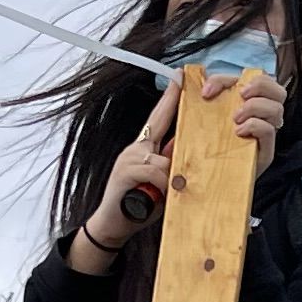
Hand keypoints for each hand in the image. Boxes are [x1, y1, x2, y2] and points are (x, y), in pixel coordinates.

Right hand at [76, 84, 181, 260]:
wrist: (112, 225)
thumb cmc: (138, 205)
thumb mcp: (160, 182)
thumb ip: (170, 163)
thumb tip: (188, 147)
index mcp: (144, 148)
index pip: (159, 117)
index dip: (170, 97)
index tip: (180, 77)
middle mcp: (135, 148)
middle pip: (157, 122)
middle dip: (171, 103)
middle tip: (181, 83)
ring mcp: (129, 158)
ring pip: (162, 158)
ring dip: (172, 175)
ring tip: (174, 192)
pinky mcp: (126, 172)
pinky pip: (154, 172)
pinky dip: (163, 184)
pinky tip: (163, 196)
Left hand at [211, 62, 286, 150]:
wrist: (208, 172)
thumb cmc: (209, 139)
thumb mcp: (209, 109)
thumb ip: (212, 92)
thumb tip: (207, 89)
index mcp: (254, 102)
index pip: (265, 79)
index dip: (251, 78)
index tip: (231, 86)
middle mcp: (264, 116)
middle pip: (279, 92)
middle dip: (261, 86)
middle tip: (242, 94)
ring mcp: (267, 134)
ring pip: (277, 109)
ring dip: (255, 106)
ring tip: (236, 118)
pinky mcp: (265, 151)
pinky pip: (269, 130)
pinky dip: (254, 125)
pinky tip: (238, 131)